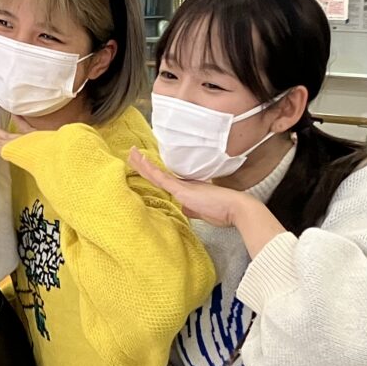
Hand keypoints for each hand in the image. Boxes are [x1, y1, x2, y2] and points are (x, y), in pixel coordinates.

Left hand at [127, 149, 252, 227]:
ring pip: (157, 173)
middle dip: (144, 164)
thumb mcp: (203, 212)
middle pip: (158, 173)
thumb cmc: (223, 211)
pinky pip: (161, 178)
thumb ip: (193, 209)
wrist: (236, 208)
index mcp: (187, 188)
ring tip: (130, 154)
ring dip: (142, 164)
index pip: (165, 180)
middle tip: (132, 154)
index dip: (153, 172)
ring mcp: (182, 185)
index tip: (143, 165)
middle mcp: (183, 183)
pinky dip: (149, 170)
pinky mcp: (182, 190)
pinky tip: (140, 163)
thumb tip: (185, 209)